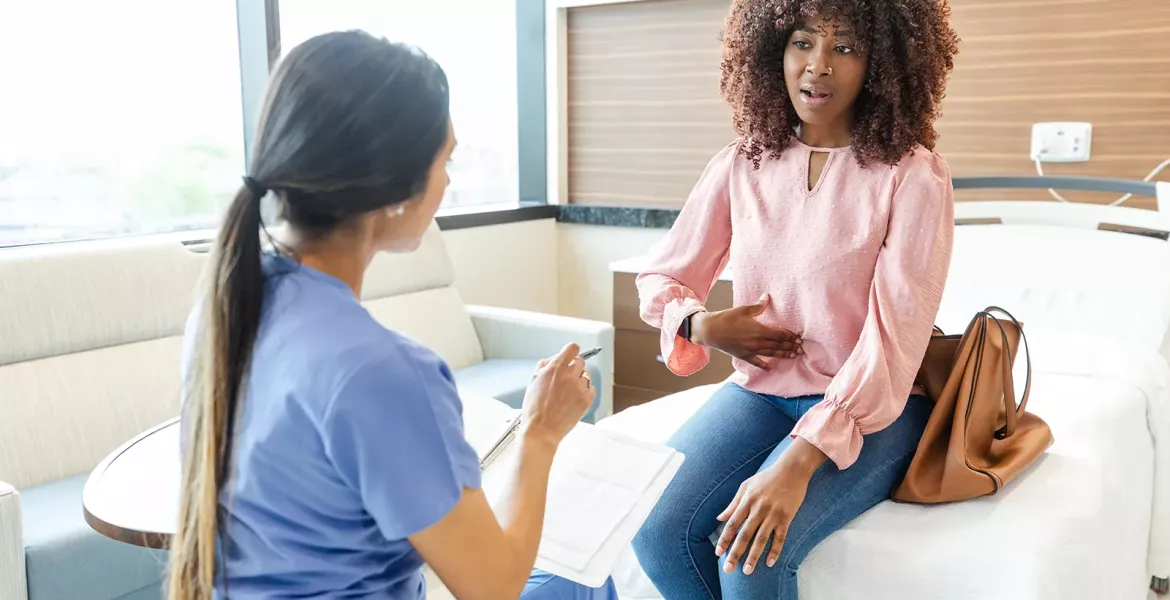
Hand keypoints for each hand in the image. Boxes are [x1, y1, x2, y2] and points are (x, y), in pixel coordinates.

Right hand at [521, 343, 593, 446]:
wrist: (541, 430)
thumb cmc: (534, 409)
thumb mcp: (533, 382)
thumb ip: (544, 366)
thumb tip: (553, 359)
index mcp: (555, 368)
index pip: (572, 348)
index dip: (570, 352)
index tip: (569, 355)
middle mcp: (569, 375)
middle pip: (580, 361)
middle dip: (573, 367)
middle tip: (566, 378)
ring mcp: (579, 387)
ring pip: (586, 375)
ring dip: (579, 380)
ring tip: (569, 392)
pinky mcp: (586, 400)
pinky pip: (592, 388)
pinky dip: (585, 391)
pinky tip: (575, 398)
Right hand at [691, 294, 802, 370]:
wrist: (711, 331)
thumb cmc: (727, 318)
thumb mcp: (743, 310)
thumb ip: (758, 306)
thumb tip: (767, 296)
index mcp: (759, 330)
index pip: (780, 335)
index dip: (790, 336)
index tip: (798, 337)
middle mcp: (757, 342)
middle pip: (778, 345)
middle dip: (791, 346)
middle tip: (801, 348)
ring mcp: (751, 350)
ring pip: (771, 354)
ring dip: (783, 355)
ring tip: (793, 356)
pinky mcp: (744, 356)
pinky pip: (757, 362)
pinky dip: (765, 366)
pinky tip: (771, 368)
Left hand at [714, 438, 826, 574]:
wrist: (792, 469)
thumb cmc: (767, 477)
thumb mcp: (746, 486)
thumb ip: (733, 503)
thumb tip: (719, 518)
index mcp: (747, 501)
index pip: (732, 524)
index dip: (724, 539)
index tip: (718, 553)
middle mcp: (759, 509)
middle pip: (744, 535)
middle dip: (735, 553)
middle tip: (728, 569)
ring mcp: (773, 514)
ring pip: (761, 539)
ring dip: (753, 556)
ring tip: (747, 571)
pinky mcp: (786, 518)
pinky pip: (780, 537)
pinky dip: (775, 550)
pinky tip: (769, 563)